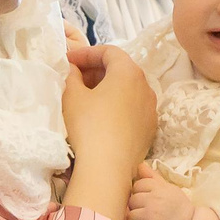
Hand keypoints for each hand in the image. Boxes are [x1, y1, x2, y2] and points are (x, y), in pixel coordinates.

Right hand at [61, 45, 155, 163]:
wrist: (108, 167)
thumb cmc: (88, 125)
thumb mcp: (72, 96)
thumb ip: (72, 76)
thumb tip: (74, 71)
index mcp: (129, 72)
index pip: (109, 52)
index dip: (86, 53)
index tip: (68, 61)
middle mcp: (146, 86)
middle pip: (121, 68)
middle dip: (96, 69)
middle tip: (74, 77)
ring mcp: (151, 108)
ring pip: (128, 89)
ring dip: (107, 87)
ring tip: (86, 95)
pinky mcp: (150, 127)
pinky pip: (133, 107)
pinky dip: (117, 104)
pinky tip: (101, 115)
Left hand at [126, 167, 195, 219]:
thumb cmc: (179, 208)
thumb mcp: (169, 189)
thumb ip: (153, 178)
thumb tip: (140, 165)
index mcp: (159, 188)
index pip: (138, 185)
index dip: (141, 193)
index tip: (150, 200)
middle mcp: (154, 201)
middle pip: (132, 200)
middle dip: (137, 207)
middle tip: (149, 213)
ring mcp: (152, 217)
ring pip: (130, 216)